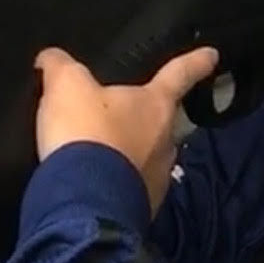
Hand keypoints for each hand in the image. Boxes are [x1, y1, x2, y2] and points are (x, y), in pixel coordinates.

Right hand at [34, 45, 219, 215]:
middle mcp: (166, 140)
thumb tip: (51, 58)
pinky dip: (118, 181)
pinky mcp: (144, 207)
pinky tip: (97, 182)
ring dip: (131, 153)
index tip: (212, 55)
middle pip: (162, 120)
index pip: (179, 74)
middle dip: (147, 117)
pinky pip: (133, 186)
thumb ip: (60, 66)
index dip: (195, 61)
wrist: (84, 202)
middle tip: (125, 115)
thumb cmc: (85, 132)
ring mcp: (158, 176)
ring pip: (148, 156)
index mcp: (155, 104)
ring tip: (103, 154)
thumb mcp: (65, 86)